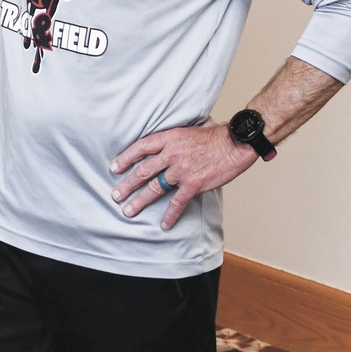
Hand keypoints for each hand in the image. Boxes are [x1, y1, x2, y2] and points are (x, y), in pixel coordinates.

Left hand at [110, 120, 257, 231]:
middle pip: (143, 171)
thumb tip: (170, 135)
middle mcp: (171, 154)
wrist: (236, 143)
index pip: (141, 148)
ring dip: (140, 201)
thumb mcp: (190, 127)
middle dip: (127, 185)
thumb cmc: (216, 135)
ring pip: (155, 188)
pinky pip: (177, 202)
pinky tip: (164, 224)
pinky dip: (170, 215)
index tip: (114, 168)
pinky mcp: (193, 184)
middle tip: (115, 195)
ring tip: (128, 211)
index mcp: (169, 138)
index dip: (125, 158)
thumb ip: (177, 135)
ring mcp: (181, 170)